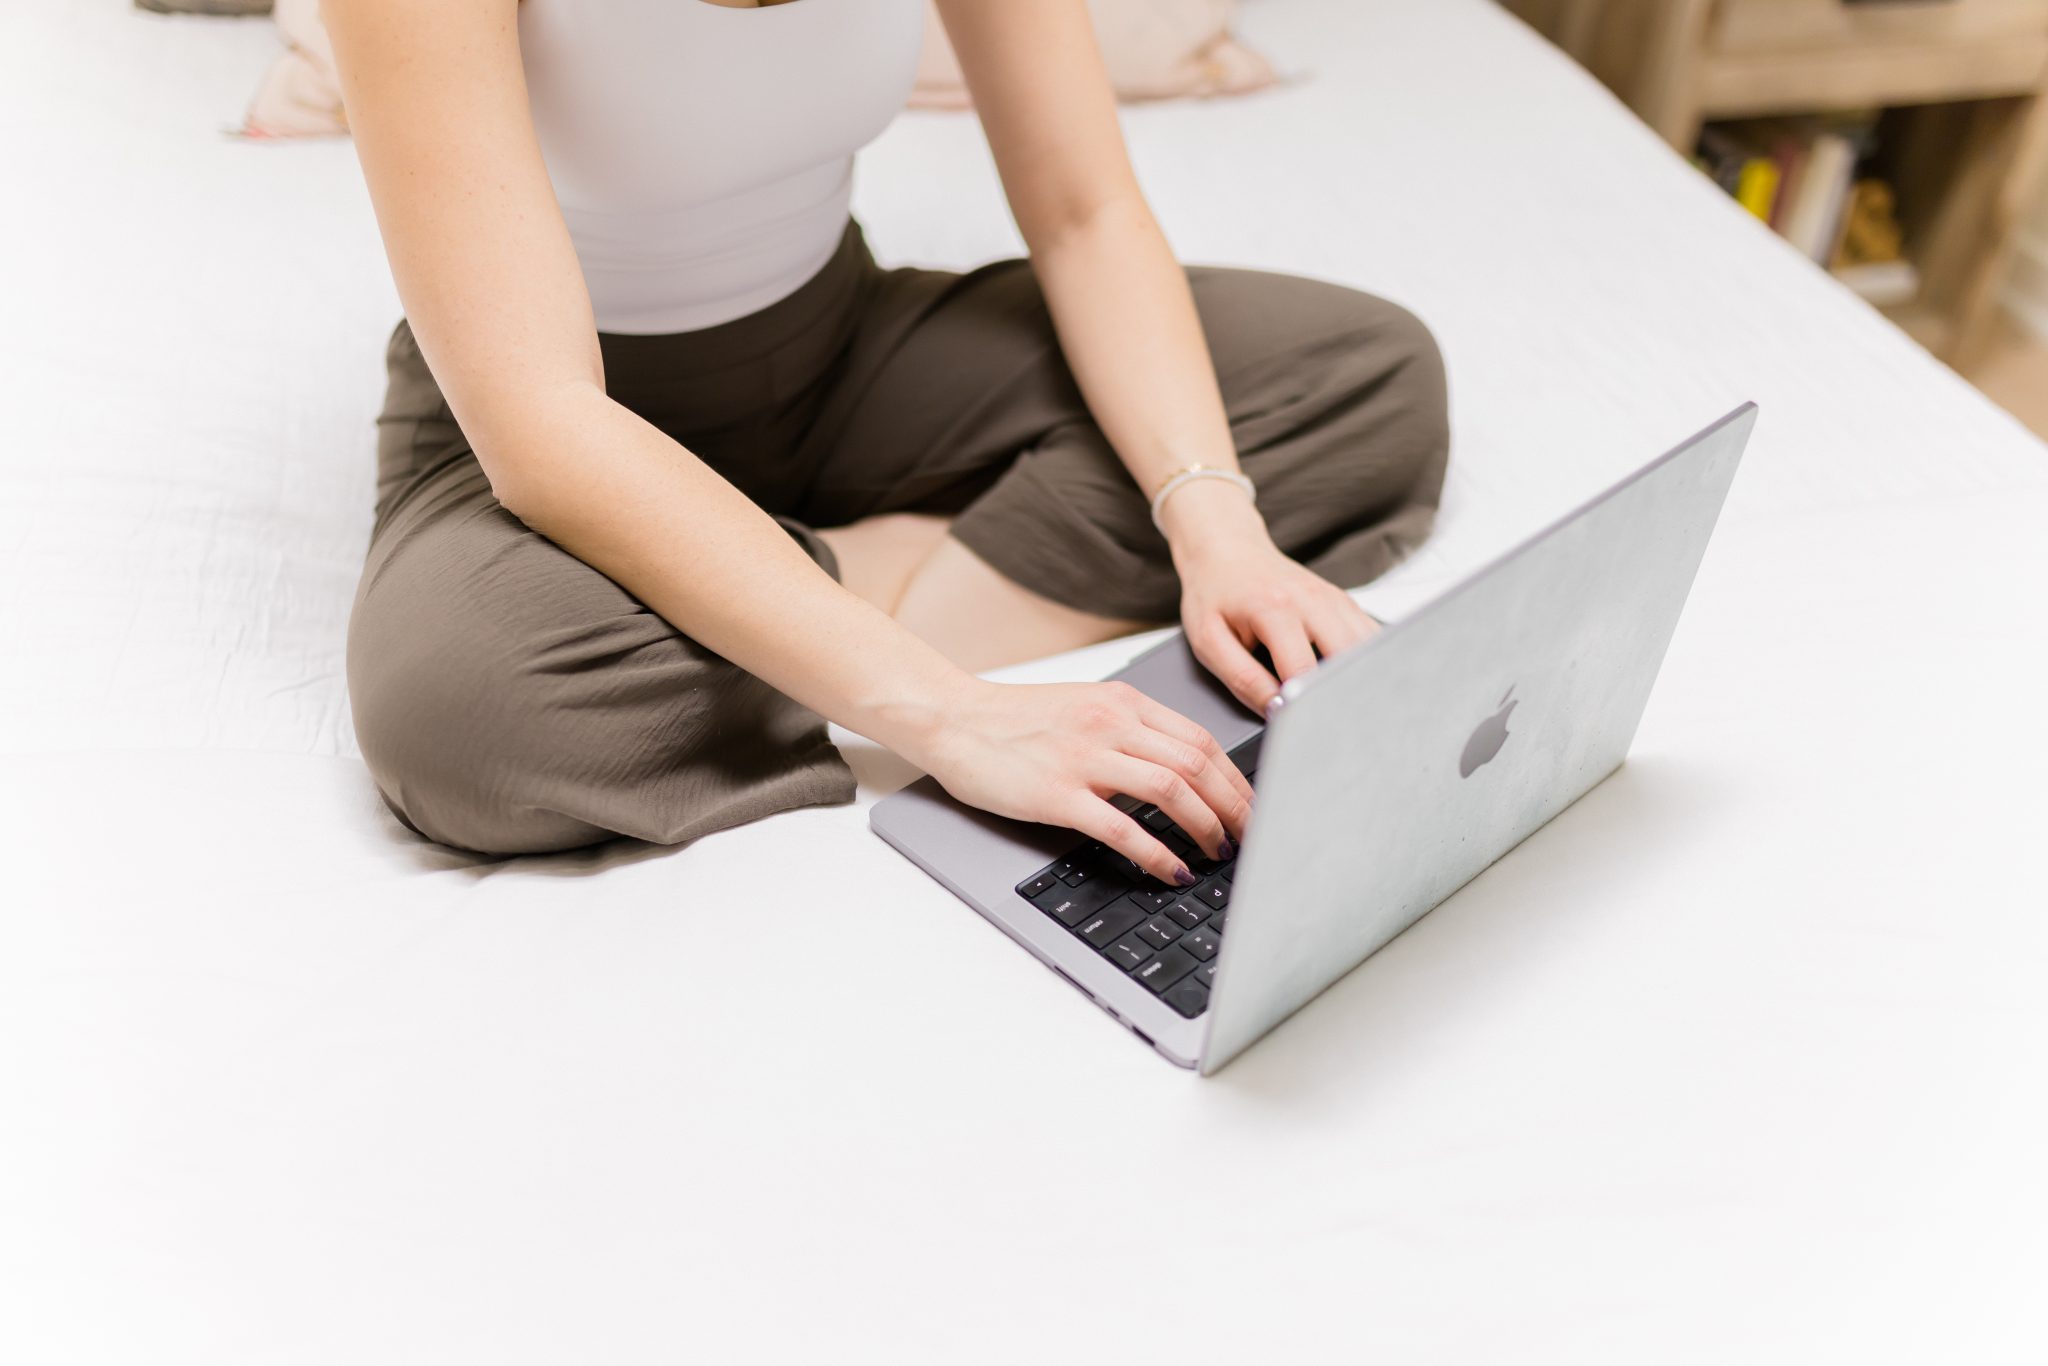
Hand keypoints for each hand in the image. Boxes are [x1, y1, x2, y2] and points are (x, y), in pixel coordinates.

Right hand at [906, 678, 1253, 886]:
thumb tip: (1182, 773)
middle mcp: (1112, 724)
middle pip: (1198, 764)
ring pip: (1172, 790)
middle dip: (1236, 807)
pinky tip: (1172, 870)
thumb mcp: (1085, 709)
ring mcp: (1085, 757)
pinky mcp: (1058, 793)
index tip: (1253, 808)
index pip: (1201, 740)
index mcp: (1123, 702)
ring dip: (1206, 827)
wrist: (953, 719)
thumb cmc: (1015, 720)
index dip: (1237, 779)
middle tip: (1253, 839)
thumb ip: (1131, 732)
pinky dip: (1157, 852)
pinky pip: (1123, 827)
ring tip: (1219, 854)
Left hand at [1164, 480, 1380, 714]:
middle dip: (1343, 696)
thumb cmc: (1214, 595)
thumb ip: (1241, 678)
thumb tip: (1275, 711)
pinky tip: (1355, 683)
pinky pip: (1370, 638)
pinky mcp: (1344, 603)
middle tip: (1333, 726)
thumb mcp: (1209, 640)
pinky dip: (1366, 663)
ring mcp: (1334, 599)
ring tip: (1349, 710)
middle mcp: (1313, 600)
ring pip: (1368, 648)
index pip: (1304, 671)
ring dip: (1362, 679)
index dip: (1304, 706)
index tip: (1299, 728)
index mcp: (1275, 608)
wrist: (1227, 550)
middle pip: (1349, 659)